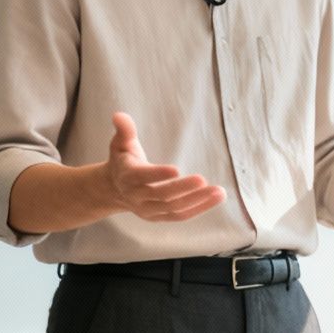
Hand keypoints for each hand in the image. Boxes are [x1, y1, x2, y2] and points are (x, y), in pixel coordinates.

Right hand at [105, 112, 224, 221]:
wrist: (114, 188)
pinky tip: (215, 198)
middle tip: (202, 179)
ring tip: (218, 191)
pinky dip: (198, 209)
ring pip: (174, 208)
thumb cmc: (123, 160)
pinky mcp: (158, 217)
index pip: (142, 177)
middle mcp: (136, 196)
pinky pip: (180, 216)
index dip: (158, 174)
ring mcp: (147, 210)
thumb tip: (118, 115)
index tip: (177, 169)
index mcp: (127, 176)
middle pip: (161, 195)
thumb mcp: (120, 143)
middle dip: (182, 188)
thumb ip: (124, 129)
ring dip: (197, 200)